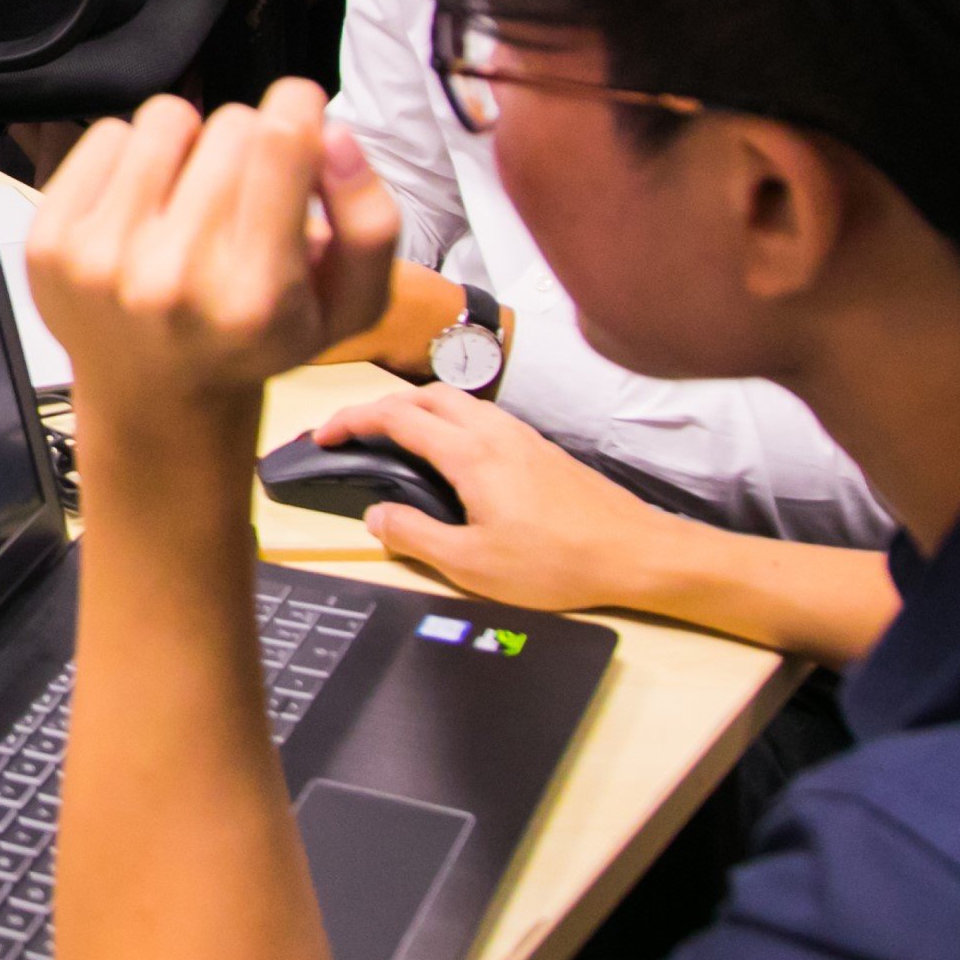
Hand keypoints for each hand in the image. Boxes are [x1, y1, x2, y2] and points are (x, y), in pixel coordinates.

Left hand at [26, 83, 404, 417]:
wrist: (154, 398)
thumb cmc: (257, 340)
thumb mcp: (347, 306)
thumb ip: (369, 220)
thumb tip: (333, 132)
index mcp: (254, 297)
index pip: (279, 144)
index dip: (299, 108)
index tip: (299, 114)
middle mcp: (172, 278)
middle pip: (231, 125)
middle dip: (250, 141)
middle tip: (244, 192)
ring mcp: (99, 259)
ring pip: (166, 118)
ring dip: (189, 144)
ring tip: (192, 198)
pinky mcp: (50, 241)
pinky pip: (107, 134)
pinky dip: (133, 156)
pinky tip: (145, 207)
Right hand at [311, 385, 683, 614]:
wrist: (638, 554)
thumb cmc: (558, 562)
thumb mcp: (473, 565)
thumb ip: (414, 536)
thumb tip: (375, 516)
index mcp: (470, 453)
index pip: (395, 417)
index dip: (350, 420)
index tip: (321, 436)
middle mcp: (494, 431)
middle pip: (424, 394)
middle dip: (379, 405)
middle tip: (352, 434)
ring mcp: (522, 435)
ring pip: (456, 400)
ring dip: (415, 408)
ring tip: (394, 440)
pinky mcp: (541, 448)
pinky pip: (481, 415)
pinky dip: (447, 420)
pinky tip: (451, 455)